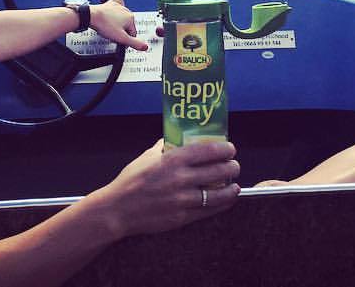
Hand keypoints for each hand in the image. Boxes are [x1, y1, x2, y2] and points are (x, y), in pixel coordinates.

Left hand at [90, 0, 147, 50]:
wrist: (92, 16)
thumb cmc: (105, 25)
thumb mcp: (121, 38)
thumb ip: (134, 43)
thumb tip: (145, 47)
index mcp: (130, 18)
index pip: (133, 33)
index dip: (127, 40)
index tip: (120, 42)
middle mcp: (126, 11)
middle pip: (128, 25)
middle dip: (122, 31)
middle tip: (114, 35)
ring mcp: (119, 6)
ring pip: (123, 17)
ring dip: (119, 22)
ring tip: (111, 27)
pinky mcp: (111, 4)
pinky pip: (118, 3)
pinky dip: (118, 7)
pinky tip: (115, 12)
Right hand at [93, 139, 239, 239]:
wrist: (118, 209)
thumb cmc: (131, 181)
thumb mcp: (147, 157)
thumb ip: (164, 147)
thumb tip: (176, 138)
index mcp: (171, 160)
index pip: (207, 150)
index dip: (223, 149)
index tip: (230, 148)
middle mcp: (179, 179)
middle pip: (217, 171)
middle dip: (231, 167)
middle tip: (234, 165)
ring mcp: (182, 199)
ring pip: (217, 194)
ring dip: (231, 188)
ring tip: (235, 184)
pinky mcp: (182, 217)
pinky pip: (208, 210)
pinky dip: (221, 204)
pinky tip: (227, 200)